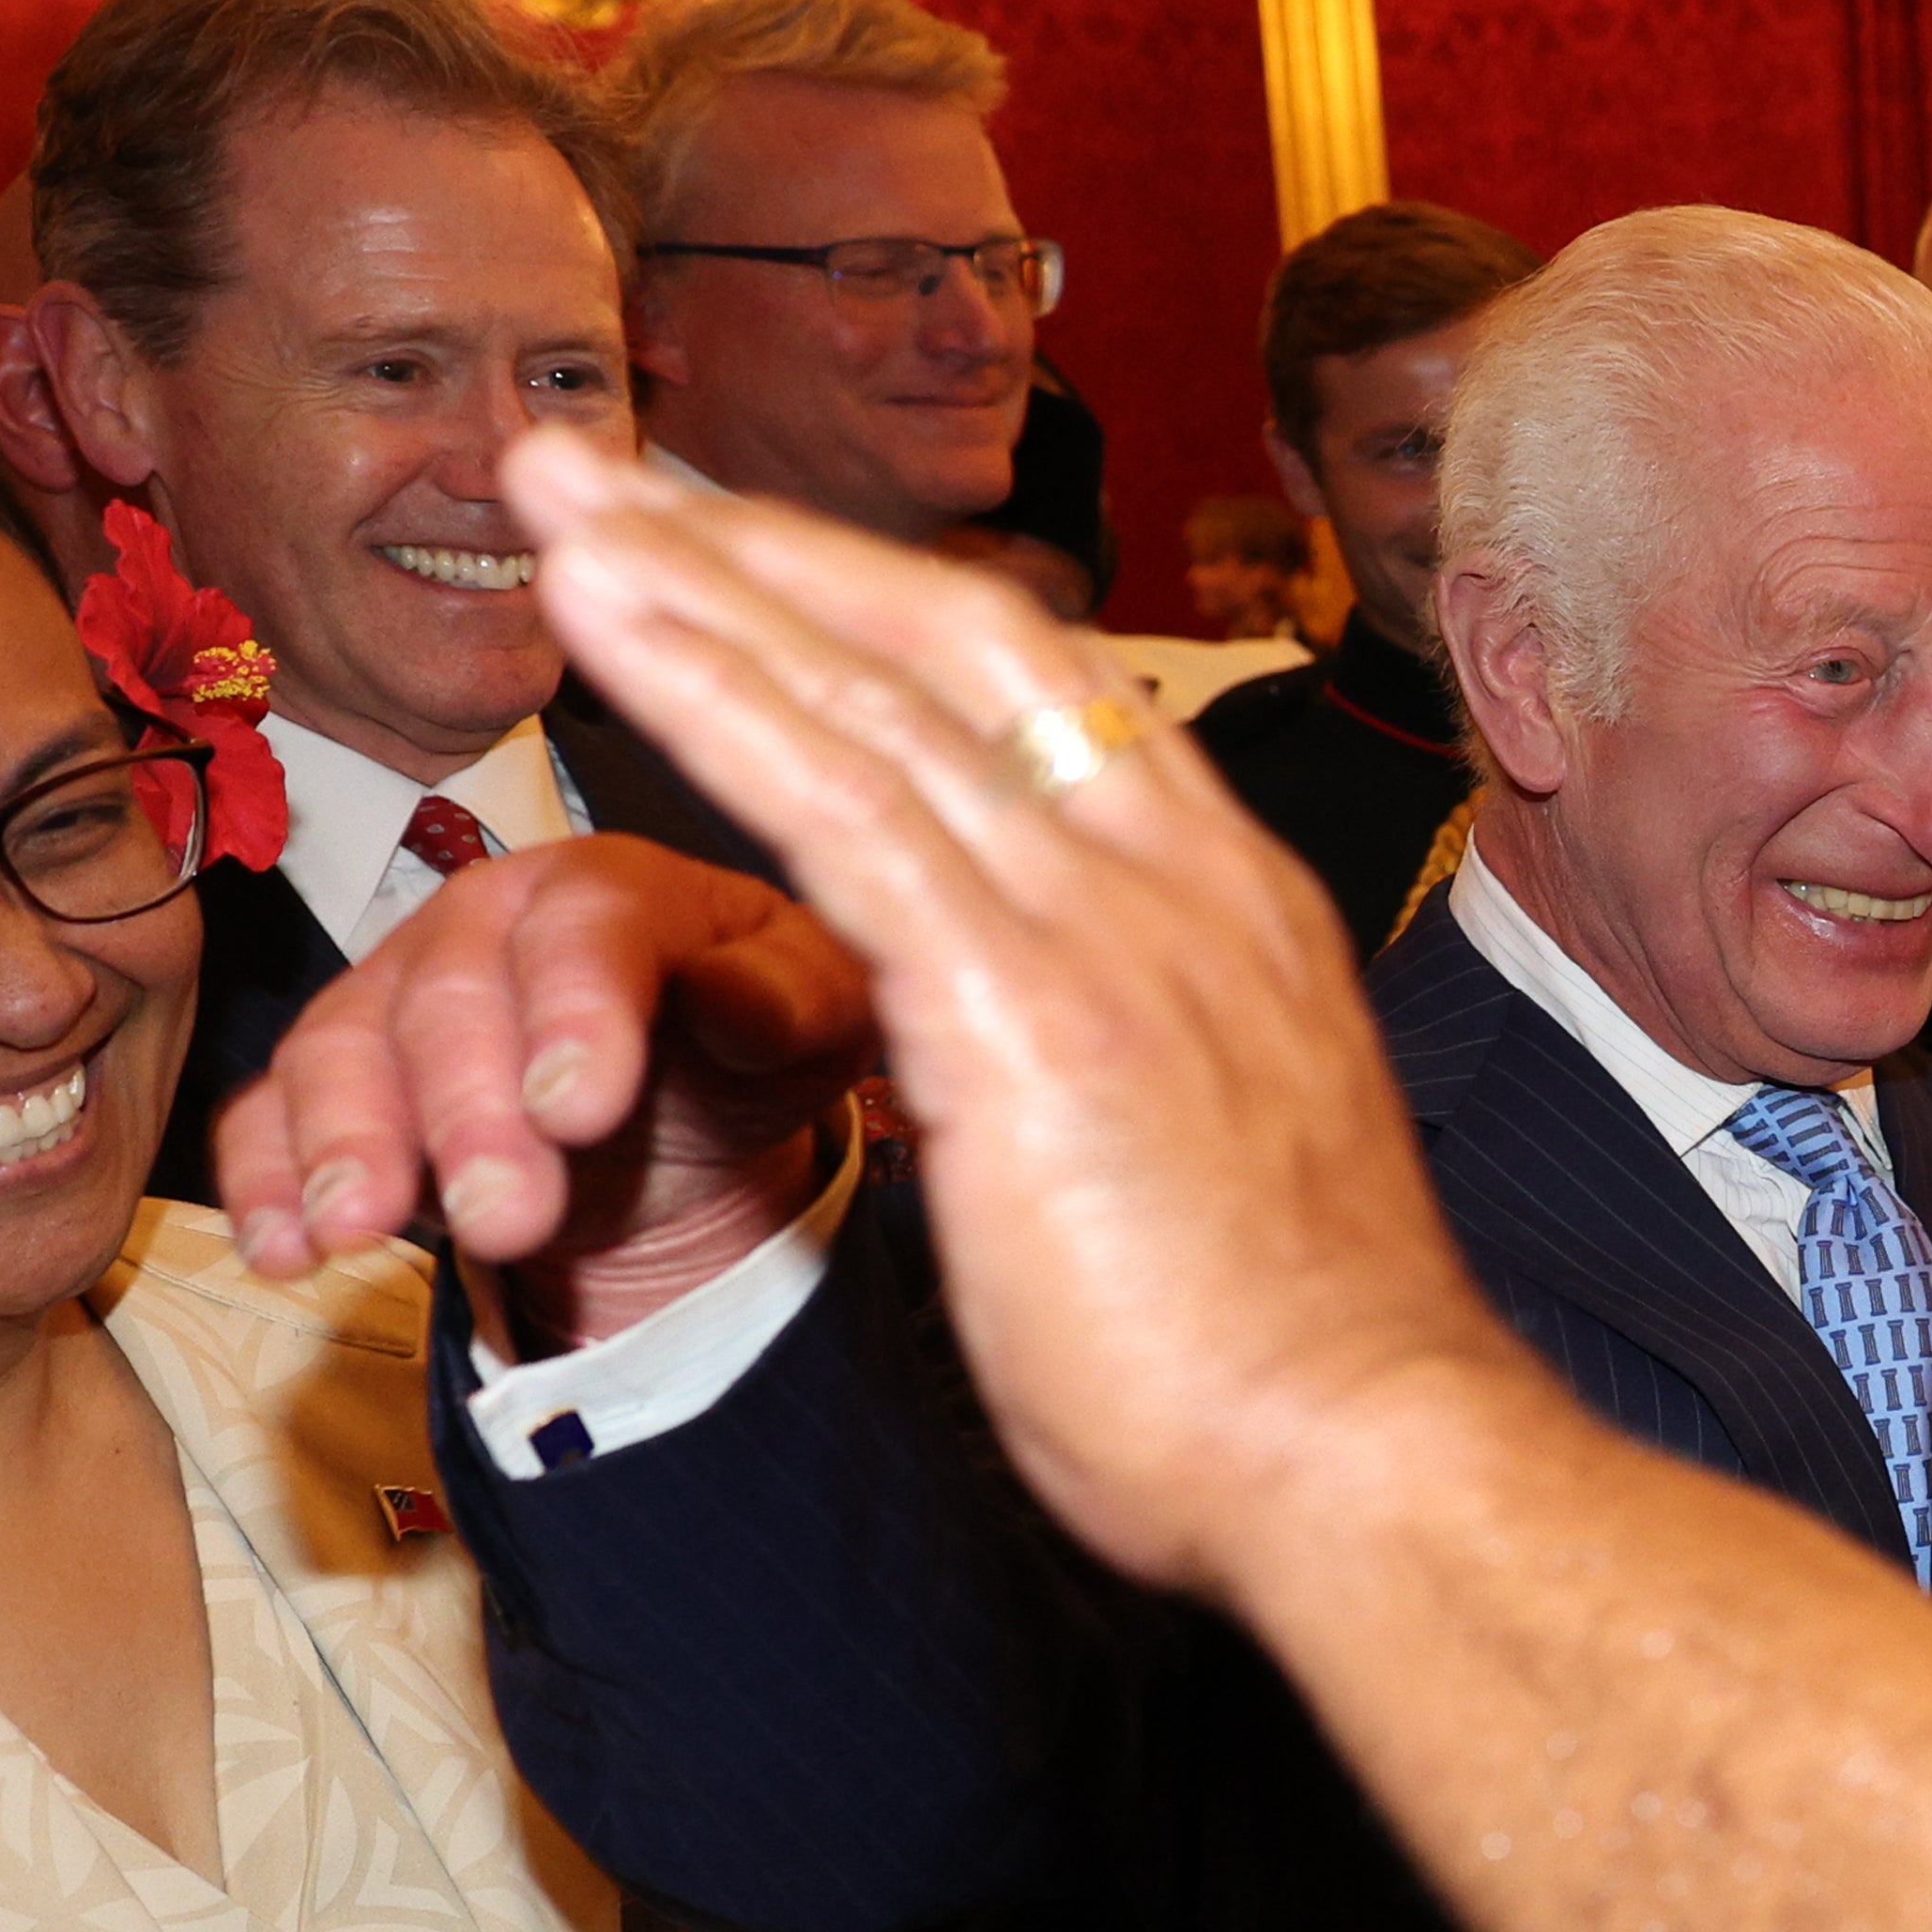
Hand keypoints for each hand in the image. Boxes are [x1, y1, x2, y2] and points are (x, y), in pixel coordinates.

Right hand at [211, 837, 877, 1339]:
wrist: (680, 1101)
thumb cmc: (751, 1034)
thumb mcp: (817, 1014)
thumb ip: (792, 998)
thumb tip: (751, 997)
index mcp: (611, 887)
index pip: (587, 926)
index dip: (577, 1010)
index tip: (583, 1107)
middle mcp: (484, 923)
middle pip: (450, 995)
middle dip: (466, 1108)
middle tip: (501, 1213)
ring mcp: (396, 994)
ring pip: (341, 1045)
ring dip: (345, 1141)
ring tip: (361, 1228)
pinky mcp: (345, 1078)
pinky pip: (273, 1112)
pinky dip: (266, 1177)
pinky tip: (283, 1247)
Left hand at [483, 433, 1543, 1605]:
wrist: (1373, 1463)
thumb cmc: (1298, 1374)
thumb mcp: (1222, 1175)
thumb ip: (1133, 1090)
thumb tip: (1068, 1111)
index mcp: (1236, 912)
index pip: (1047, 699)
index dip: (883, 608)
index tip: (759, 556)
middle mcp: (1181, 881)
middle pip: (955, 645)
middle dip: (766, 541)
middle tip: (605, 468)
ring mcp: (1110, 930)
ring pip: (875, 699)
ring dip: (700, 583)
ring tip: (558, 498)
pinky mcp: (1024, 1004)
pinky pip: (838, 808)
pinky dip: (711, 693)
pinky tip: (605, 623)